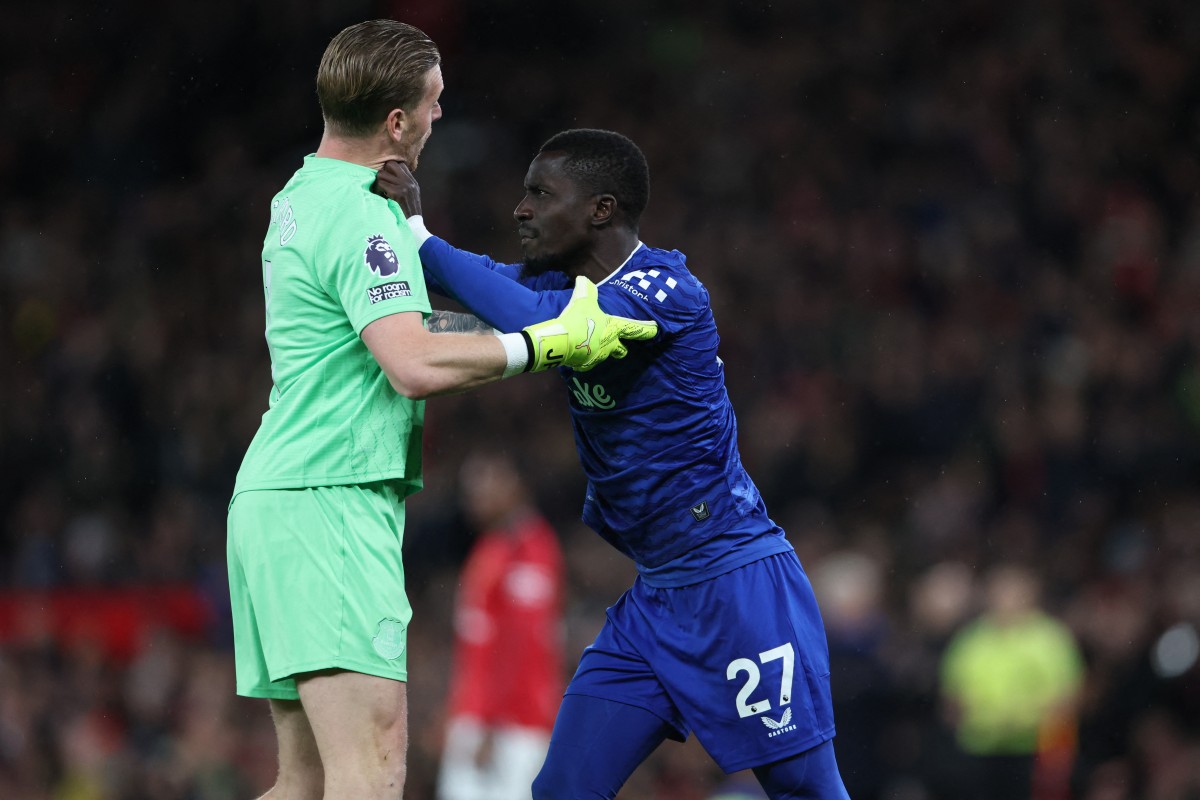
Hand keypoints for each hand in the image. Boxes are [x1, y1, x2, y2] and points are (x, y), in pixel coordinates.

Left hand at [372, 160, 421, 217]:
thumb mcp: (411, 196)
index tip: (388, 179)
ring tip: (380, 191)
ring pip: (382, 174)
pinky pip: (381, 184)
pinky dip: (378, 190)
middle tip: (382, 183)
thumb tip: (391, 178)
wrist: (414, 224)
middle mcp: (409, 181)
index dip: (391, 169)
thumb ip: (404, 185)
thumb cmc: (409, 213)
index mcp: (412, 182)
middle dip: (383, 172)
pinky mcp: (398, 192)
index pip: (400, 164)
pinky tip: (381, 197)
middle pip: (391, 164)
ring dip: (378, 182)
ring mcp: (404, 186)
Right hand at [521, 276, 657, 371]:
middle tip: (619, 345)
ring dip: (600, 351)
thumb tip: (583, 279)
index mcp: (613, 328)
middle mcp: (610, 345)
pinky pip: (587, 363)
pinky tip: (577, 353)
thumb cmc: (578, 319)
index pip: (634, 328)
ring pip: (604, 356)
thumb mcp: (582, 300)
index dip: (646, 329)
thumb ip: (586, 289)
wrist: (562, 341)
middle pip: (622, 351)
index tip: (655, 330)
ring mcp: (598, 357)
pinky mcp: (584, 365)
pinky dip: (584, 358)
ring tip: (591, 346)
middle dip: (622, 348)